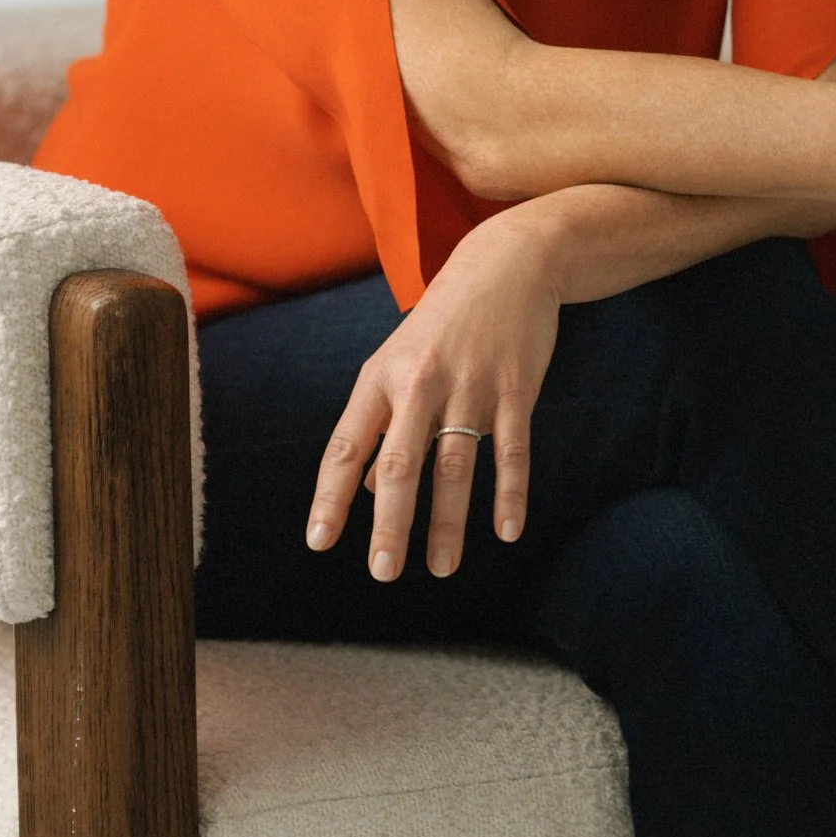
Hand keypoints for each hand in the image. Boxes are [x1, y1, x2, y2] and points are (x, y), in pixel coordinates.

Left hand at [305, 209, 563, 580]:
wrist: (508, 263)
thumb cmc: (445, 322)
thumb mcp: (401, 363)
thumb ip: (385, 425)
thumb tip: (371, 489)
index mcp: (382, 376)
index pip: (348, 445)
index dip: (332, 496)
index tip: (319, 542)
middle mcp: (421, 382)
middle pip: (402, 463)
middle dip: (391, 523)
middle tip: (383, 573)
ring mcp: (471, 386)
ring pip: (456, 465)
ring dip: (448, 522)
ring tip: (441, 568)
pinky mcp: (516, 388)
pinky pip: (512, 451)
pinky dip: (509, 494)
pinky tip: (506, 531)